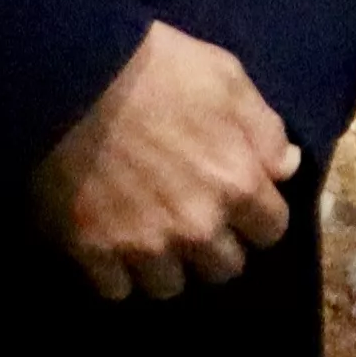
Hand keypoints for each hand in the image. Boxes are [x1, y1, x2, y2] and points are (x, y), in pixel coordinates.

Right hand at [30, 19, 300, 299]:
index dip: (256, 218)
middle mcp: (197, 226)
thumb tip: (285, 167)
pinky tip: (110, 248)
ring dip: (164, 267)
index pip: (271, 231)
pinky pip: (115, 289)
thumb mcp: (226, 77)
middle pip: (223, 269)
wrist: (70, 74)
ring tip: (149, 240)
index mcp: (238, 184)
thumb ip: (264, 129)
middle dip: (213, 247)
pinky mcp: (92, 251)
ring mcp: (143, 244)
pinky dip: (115, 274)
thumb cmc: (155, 67)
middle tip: (192, 222)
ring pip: (169, 287)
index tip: (238, 205)